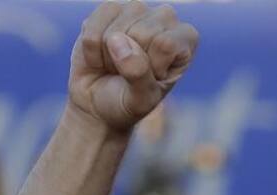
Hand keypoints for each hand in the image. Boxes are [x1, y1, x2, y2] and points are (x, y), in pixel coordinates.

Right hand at [67, 1, 198, 134]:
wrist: (98, 102)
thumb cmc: (128, 102)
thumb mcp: (141, 100)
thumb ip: (138, 74)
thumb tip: (117, 40)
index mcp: (185, 39)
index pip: (166, 44)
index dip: (152, 67)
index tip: (152, 79)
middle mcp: (165, 18)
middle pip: (142, 33)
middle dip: (129, 62)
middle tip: (130, 75)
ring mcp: (136, 10)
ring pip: (116, 30)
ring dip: (109, 57)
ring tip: (116, 66)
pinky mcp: (108, 9)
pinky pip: (93, 28)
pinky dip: (91, 50)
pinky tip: (101, 56)